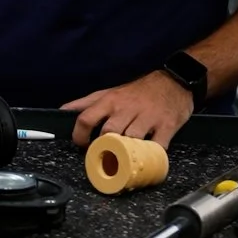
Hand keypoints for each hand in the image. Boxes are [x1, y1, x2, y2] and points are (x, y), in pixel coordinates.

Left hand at [62, 71, 193, 147]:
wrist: (174, 82)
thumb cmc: (138, 91)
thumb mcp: (109, 92)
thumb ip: (86, 103)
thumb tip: (63, 111)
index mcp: (109, 101)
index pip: (85, 119)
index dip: (79, 136)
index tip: (83, 145)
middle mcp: (126, 108)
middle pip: (107, 133)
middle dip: (105, 146)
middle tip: (107, 153)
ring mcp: (147, 117)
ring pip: (130, 141)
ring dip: (127, 151)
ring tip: (126, 156)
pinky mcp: (166, 126)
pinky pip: (156, 146)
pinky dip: (151, 154)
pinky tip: (148, 154)